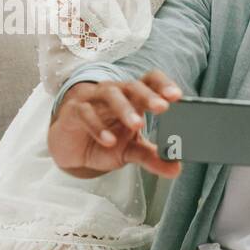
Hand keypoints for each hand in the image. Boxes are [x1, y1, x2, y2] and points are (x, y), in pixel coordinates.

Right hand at [47, 70, 183, 178]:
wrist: (72, 151)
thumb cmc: (105, 142)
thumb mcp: (130, 152)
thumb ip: (152, 157)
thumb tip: (176, 168)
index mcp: (132, 98)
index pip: (149, 81)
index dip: (163, 84)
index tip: (177, 96)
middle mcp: (114, 93)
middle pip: (132, 86)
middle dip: (148, 96)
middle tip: (162, 108)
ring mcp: (92, 99)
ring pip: (109, 94)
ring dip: (124, 108)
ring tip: (137, 125)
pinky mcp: (73, 110)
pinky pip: (85, 112)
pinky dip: (97, 126)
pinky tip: (108, 140)